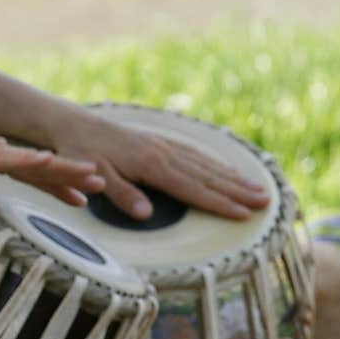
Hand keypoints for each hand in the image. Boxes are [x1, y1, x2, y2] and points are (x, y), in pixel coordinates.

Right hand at [0, 121, 106, 205]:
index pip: (31, 171)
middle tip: (103, 184)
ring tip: (91, 175)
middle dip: (72, 175)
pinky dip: (28, 161)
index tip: (82, 196)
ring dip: (63, 168)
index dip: (57, 182)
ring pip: (33, 162)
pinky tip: (48, 162)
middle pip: (40, 165)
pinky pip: (6, 160)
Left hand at [53, 108, 269, 219]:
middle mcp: (163, 153)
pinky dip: (215, 164)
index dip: (218, 203)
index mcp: (151, 165)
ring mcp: (163, 146)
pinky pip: (194, 155)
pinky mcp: (159, 143)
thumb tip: (146, 215)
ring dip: (233, 178)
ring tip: (259, 189)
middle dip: (237, 191)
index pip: (191, 188)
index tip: (242, 214)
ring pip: (205, 164)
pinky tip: (228, 171)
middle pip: (207, 176)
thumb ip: (121, 194)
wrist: (72, 123)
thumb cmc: (80, 153)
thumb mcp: (94, 175)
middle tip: (266, 203)